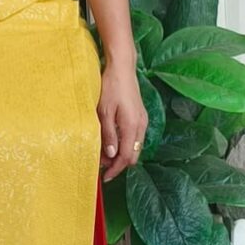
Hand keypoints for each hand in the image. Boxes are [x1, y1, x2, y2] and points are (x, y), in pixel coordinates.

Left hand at [97, 60, 147, 181]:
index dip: (116, 169)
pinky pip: (135, 138)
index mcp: (132, 126)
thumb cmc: (111, 86)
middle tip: (101, 165)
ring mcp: (142, 121)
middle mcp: (141, 126)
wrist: (123, 68)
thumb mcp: (104, 111)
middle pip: (133, 155)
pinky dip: (124, 144)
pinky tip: (112, 141)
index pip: (126, 157)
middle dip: (118, 163)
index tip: (105, 177)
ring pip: (134, 147)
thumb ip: (108, 134)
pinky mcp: (140, 116)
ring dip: (121, 153)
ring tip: (104, 153)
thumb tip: (111, 154)